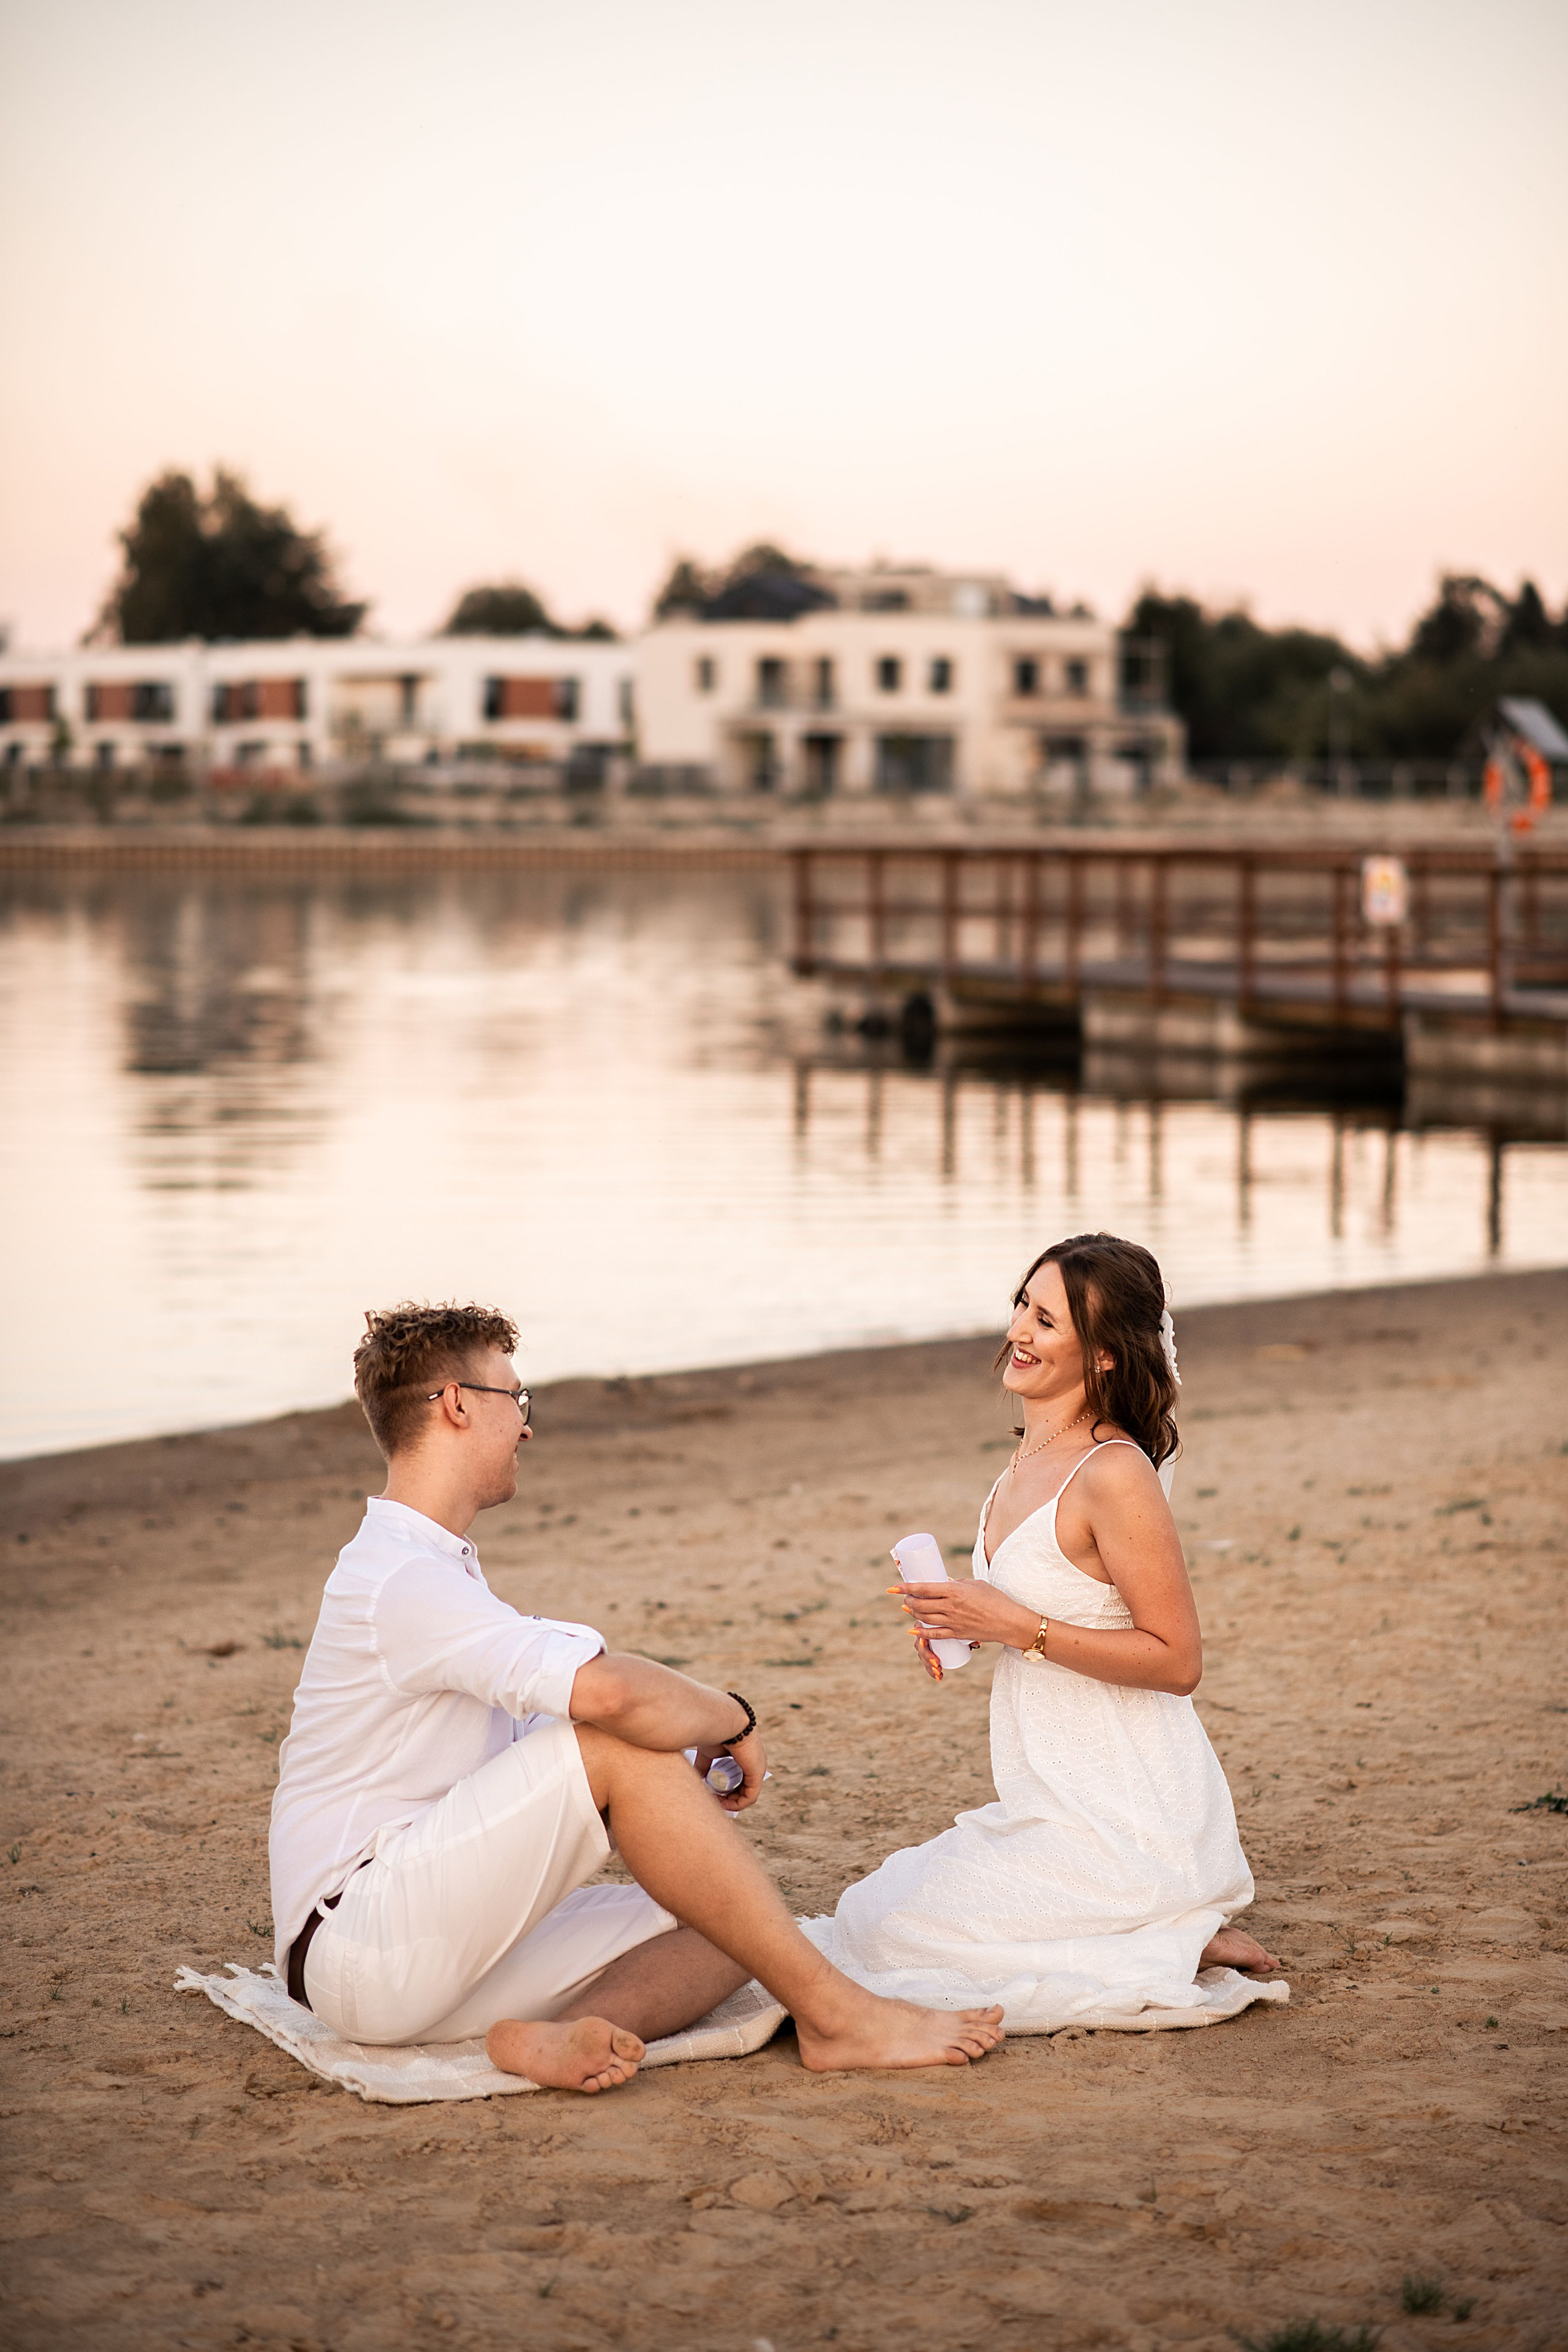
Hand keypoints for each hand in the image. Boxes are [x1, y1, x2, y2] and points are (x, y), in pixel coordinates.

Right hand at [693, 1729, 766, 1811]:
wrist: (724, 1721)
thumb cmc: (717, 1732)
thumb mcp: (709, 1753)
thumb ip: (705, 1766)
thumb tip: (698, 1779)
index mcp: (748, 1758)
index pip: (742, 1780)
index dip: (728, 1790)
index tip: (712, 1793)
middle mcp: (757, 1764)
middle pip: (744, 1790)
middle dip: (728, 1798)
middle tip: (713, 1800)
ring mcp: (759, 1769)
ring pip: (747, 1796)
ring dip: (730, 1803)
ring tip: (715, 1802)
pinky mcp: (757, 1774)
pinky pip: (750, 1797)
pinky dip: (736, 1804)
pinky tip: (722, 1803)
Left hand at [888, 1578, 1038, 1659]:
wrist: (1009, 1622)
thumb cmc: (995, 1599)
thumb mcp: (975, 1584)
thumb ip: (956, 1584)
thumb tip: (941, 1582)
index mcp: (955, 1591)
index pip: (924, 1588)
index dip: (906, 1587)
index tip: (894, 1587)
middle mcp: (951, 1607)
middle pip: (920, 1604)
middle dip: (908, 1600)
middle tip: (905, 1596)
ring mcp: (953, 1622)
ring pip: (924, 1618)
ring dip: (913, 1613)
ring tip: (909, 1608)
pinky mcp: (957, 1634)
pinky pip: (935, 1634)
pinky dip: (922, 1633)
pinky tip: (914, 1630)